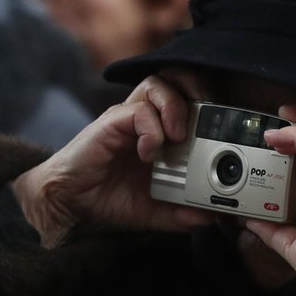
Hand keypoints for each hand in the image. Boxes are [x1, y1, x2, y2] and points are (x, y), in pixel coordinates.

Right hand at [13, 71, 213, 246]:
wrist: (70, 206)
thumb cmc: (108, 200)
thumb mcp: (156, 211)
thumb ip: (183, 212)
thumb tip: (212, 217)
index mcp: (161, 133)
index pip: (191, 101)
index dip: (210, 106)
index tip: (226, 129)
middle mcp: (145, 119)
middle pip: (177, 79)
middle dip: (198, 90)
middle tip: (209, 118)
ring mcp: (127, 118)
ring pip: (157, 84)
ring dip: (175, 105)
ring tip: (180, 135)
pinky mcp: (110, 123)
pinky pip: (137, 111)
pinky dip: (151, 130)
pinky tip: (149, 153)